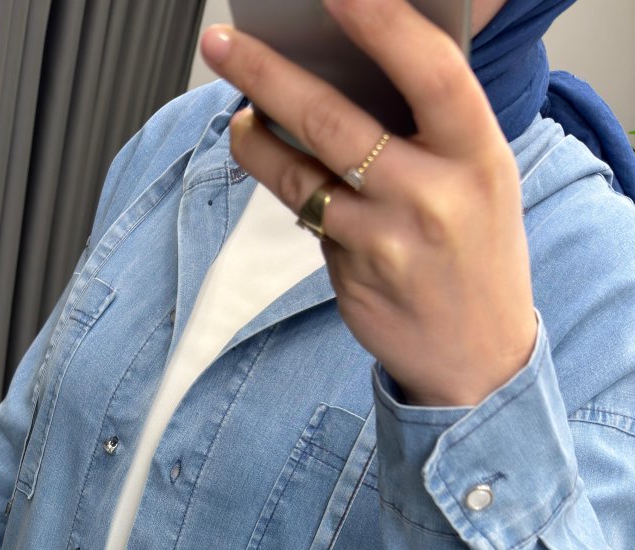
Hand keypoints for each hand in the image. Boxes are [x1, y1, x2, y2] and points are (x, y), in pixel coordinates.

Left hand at [200, 0, 537, 406]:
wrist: (479, 360)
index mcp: (479, 155)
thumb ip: (432, 127)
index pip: (429, 72)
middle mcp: (432, 198)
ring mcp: (386, 243)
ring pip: (299, 177)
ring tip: (239, 121)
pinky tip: (292, 183)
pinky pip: (310, 222)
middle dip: (268, 75)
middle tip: (224, 42)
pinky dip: (296, 196)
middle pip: (334, 123)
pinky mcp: (351, 278)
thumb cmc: (478, 250)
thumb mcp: (481, 177)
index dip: (381, 22)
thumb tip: (345, 70)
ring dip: (256, 143)